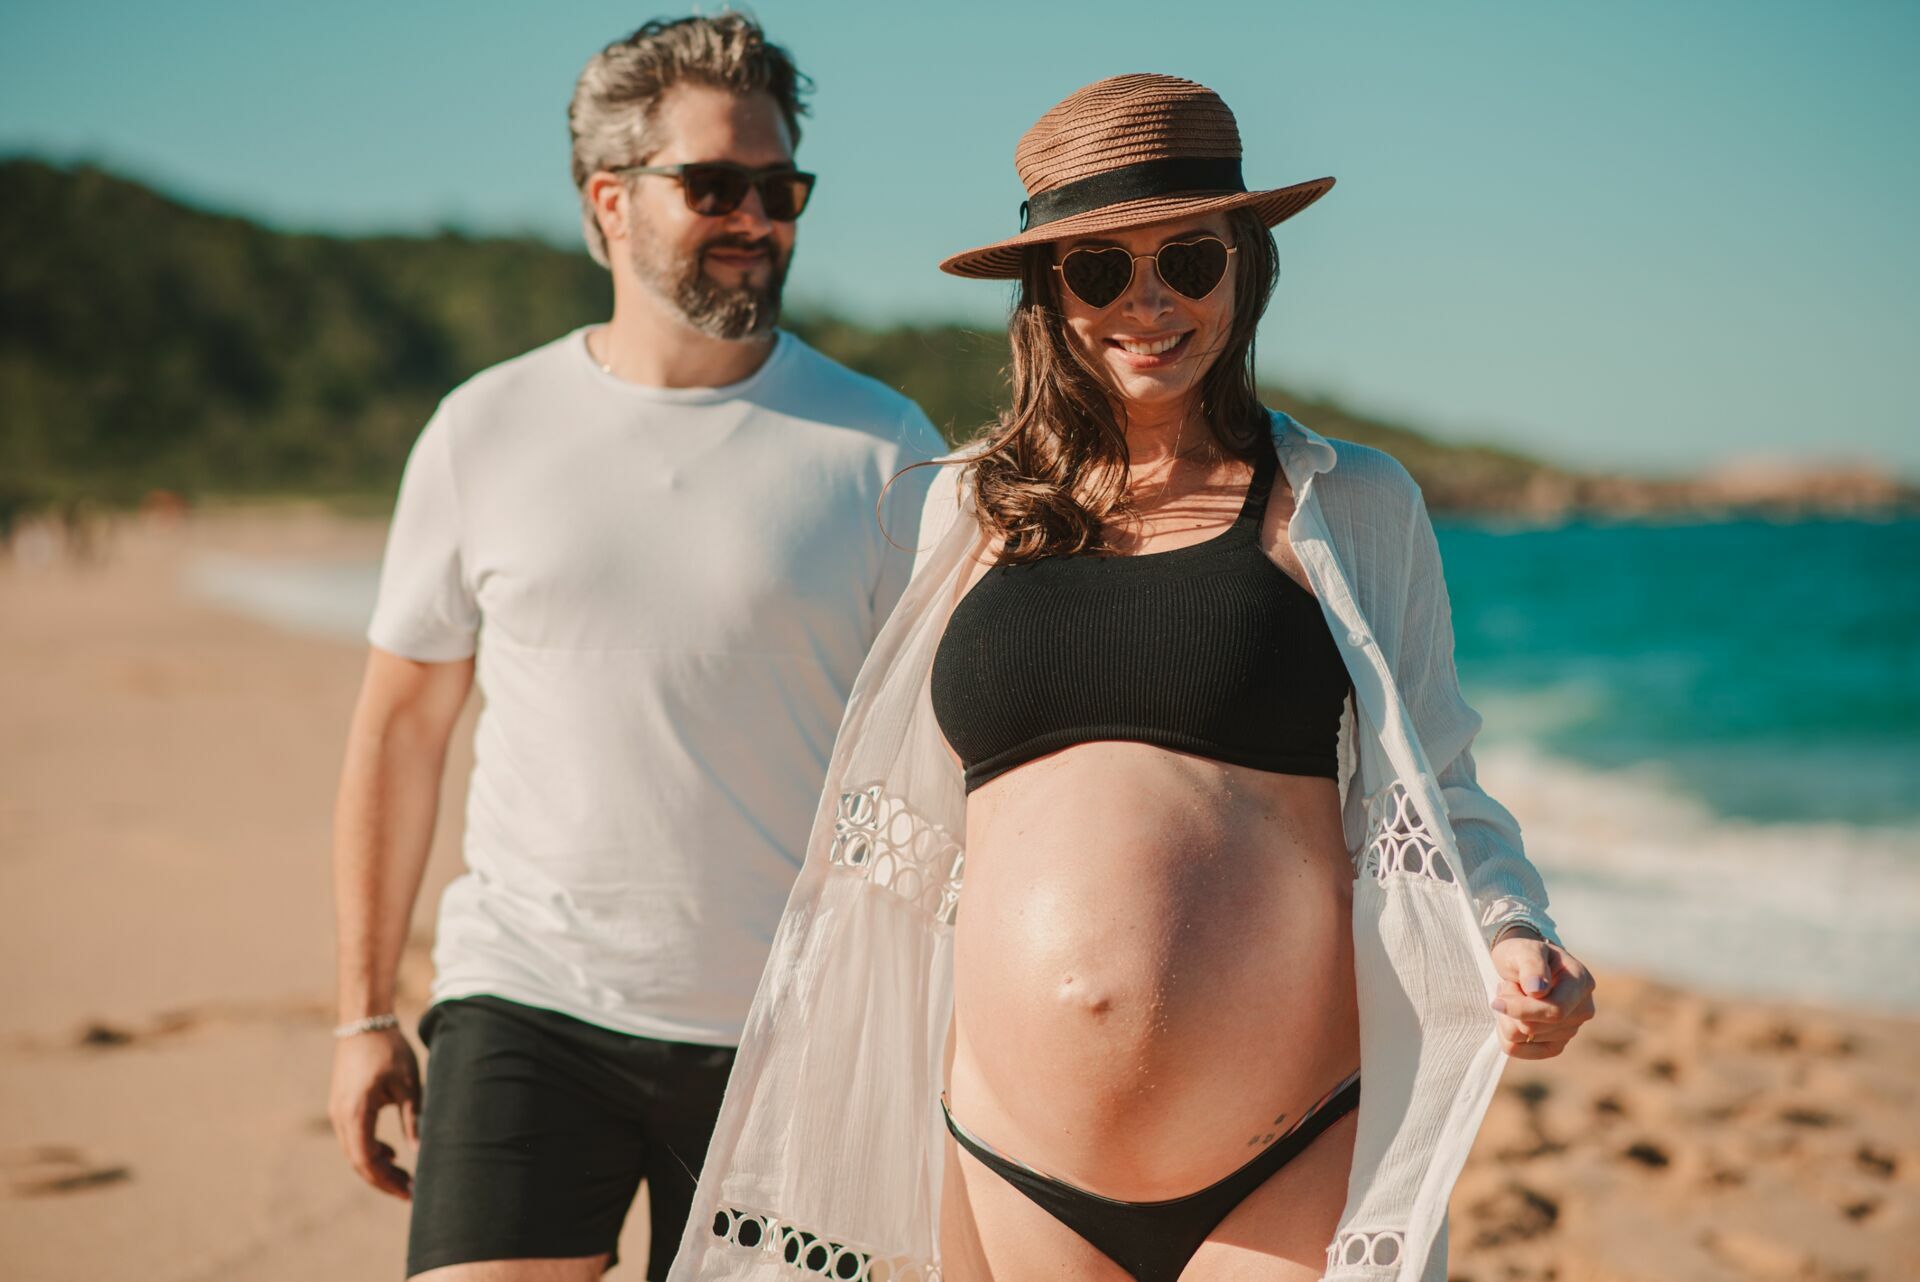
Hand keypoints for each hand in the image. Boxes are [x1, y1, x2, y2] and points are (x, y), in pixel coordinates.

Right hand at [328, 1025, 421, 1197]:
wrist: (364, 1022)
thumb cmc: (389, 1049)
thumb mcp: (408, 1085)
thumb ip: (413, 1120)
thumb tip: (420, 1152)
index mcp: (355, 1112)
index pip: (366, 1159)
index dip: (386, 1180)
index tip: (408, 1191)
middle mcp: (341, 1116)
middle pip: (358, 1161)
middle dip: (383, 1179)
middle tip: (409, 1191)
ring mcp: (338, 1111)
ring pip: (354, 1151)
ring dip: (377, 1166)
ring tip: (403, 1176)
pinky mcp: (342, 1105)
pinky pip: (353, 1137)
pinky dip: (370, 1150)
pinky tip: (391, 1153)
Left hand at [1488, 933, 1595, 1058]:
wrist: (1522, 963)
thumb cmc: (1524, 954)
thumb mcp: (1524, 950)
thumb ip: (1532, 966)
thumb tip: (1538, 990)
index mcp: (1581, 983)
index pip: (1555, 1010)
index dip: (1522, 1009)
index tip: (1496, 1001)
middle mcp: (1582, 1010)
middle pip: (1534, 1027)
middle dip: (1511, 1007)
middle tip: (1509, 986)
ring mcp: (1571, 1030)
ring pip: (1523, 1039)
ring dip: (1507, 1017)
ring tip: (1514, 996)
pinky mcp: (1555, 1045)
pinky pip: (1519, 1050)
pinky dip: (1505, 1034)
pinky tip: (1509, 1016)